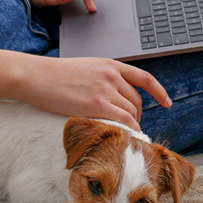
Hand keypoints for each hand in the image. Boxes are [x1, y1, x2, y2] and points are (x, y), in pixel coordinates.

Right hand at [18, 56, 171, 130]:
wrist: (35, 76)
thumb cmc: (55, 75)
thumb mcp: (86, 67)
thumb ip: (103, 77)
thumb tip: (114, 94)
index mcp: (110, 64)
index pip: (144, 78)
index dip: (159, 91)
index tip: (167, 102)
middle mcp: (112, 76)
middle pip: (137, 101)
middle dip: (137, 116)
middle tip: (129, 128)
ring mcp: (105, 90)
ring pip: (131, 113)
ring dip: (131, 126)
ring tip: (123, 136)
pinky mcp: (97, 105)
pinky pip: (123, 121)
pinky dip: (128, 131)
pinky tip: (125, 138)